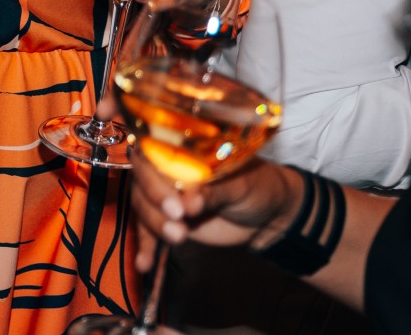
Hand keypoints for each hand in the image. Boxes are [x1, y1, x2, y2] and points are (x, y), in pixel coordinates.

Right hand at [127, 151, 298, 268]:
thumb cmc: (256, 186)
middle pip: (143, 179)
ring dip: (154, 224)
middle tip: (178, 217)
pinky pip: (149, 231)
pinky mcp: (168, 219)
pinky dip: (145, 247)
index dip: (153, 169)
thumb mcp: (239, 185)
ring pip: (143, 205)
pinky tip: (143, 264)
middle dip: (155, 200)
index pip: (154, 150)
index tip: (171, 195)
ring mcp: (165, 194)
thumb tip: (189, 204)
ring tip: (178, 237)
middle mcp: (168, 168)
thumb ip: (213, 192)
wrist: (267, 215)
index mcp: (184, 148)